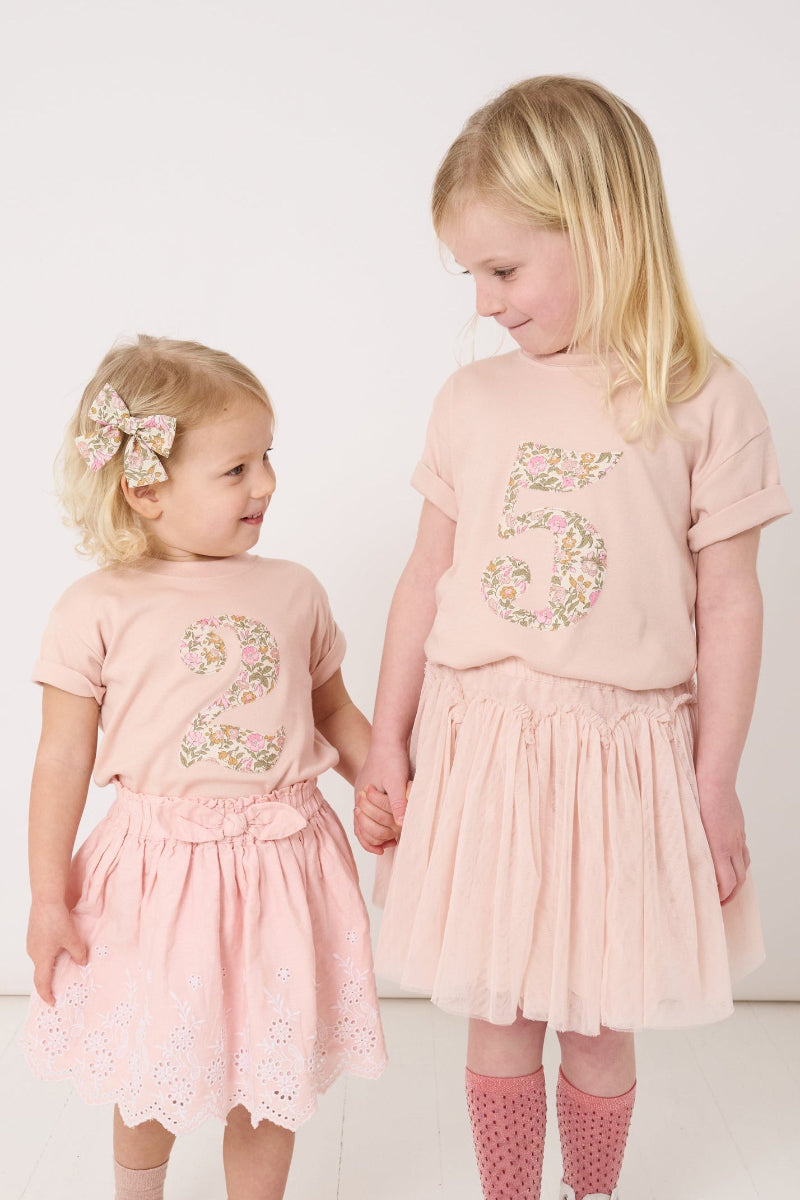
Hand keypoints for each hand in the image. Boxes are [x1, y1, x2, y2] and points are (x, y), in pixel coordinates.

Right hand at [26, 900, 86, 1004]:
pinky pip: (41, 950)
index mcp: (41, 958)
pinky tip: (59, 948)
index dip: (47, 994)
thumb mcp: (72, 939)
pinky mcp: (34, 934)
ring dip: (50, 965)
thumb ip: (78, 953)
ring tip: (62, 967)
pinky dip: (49, 954)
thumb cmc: (56, 920)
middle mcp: (33, 952)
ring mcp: (32, 943)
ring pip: (41, 959)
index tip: (52, 1002)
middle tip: (59, 987)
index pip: (42, 982)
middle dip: (49, 980)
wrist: (45, 900)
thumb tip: (82, 963)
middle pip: (41, 972)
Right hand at [354, 743, 410, 853]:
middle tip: (392, 842)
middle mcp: (360, 797)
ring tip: (391, 837)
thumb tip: (401, 825)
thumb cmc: (391, 758)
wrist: (389, 739)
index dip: (371, 841)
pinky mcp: (372, 789)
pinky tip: (391, 821)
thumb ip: (398, 803)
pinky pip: (370, 810)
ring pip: (364, 819)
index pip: (361, 827)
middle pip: (362, 826)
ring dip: (376, 830)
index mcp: (362, 797)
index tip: (385, 847)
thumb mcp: (397, 782)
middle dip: (375, 836)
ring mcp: (365, 793)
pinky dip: (377, 819)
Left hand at [697, 781, 750, 905]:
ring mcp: (738, 837)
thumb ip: (688, 847)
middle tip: (719, 903)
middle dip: (731, 895)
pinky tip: (730, 863)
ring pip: (744, 867)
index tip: (712, 903)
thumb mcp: (686, 827)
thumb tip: (679, 862)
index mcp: (718, 848)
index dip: (722, 897)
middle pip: (739, 880)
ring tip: (726, 887)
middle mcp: (732, 845)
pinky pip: (744, 852)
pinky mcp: (739, 829)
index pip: (727, 883)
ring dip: (737, 881)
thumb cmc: (694, 799)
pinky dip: (739, 863)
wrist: (713, 779)